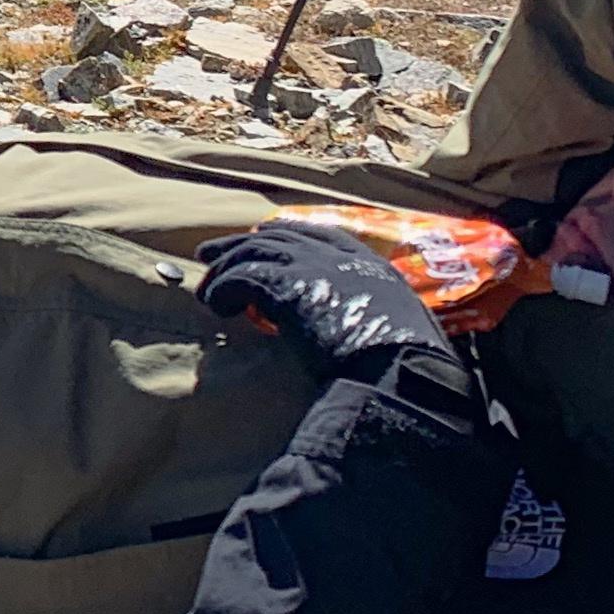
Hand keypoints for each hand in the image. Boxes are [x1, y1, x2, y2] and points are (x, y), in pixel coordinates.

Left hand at [199, 224, 451, 384]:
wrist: (398, 376)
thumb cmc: (405, 372)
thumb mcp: (401, 336)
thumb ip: (378, 325)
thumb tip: (367, 342)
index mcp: (372, 268)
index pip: (325, 237)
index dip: (291, 236)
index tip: (265, 239)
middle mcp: (341, 259)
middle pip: (281, 238)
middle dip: (243, 244)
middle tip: (213, 254)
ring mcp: (312, 266)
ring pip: (255, 251)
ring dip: (226, 270)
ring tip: (208, 291)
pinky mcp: (284, 284)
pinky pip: (240, 275)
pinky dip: (224, 288)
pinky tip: (217, 305)